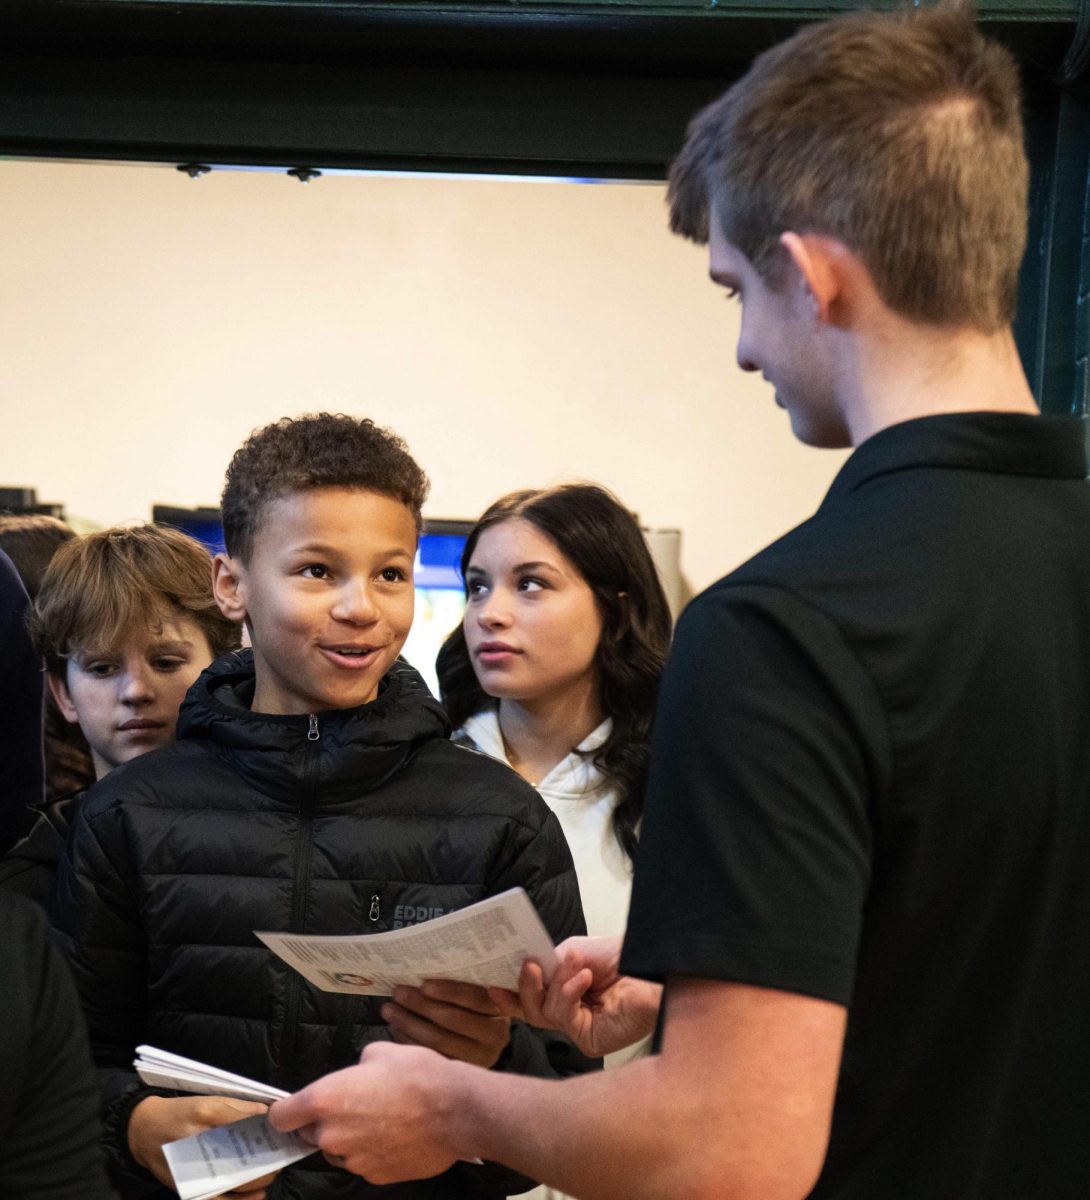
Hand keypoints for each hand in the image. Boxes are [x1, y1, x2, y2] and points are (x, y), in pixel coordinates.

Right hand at [128, 1095, 279, 1196]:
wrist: (142, 1132)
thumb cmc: (179, 1112)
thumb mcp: (205, 1100)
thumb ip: (236, 1106)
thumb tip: (265, 1111)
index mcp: (203, 1112)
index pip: (241, 1118)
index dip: (264, 1122)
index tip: (280, 1124)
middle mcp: (197, 1140)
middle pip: (240, 1153)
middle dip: (265, 1156)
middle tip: (280, 1154)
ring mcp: (191, 1167)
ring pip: (233, 1180)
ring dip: (258, 1179)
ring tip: (271, 1173)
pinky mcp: (186, 1188)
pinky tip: (257, 1194)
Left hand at [269, 1042, 461, 1183]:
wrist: (455, 1110)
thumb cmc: (417, 1074)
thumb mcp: (380, 1051)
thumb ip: (357, 1067)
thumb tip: (358, 1074)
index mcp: (325, 1099)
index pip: (281, 1117)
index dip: (287, 1111)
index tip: (294, 1108)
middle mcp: (332, 1134)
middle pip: (312, 1132)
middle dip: (328, 1120)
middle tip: (359, 1103)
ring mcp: (353, 1160)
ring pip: (340, 1149)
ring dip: (352, 1137)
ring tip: (385, 1118)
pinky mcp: (375, 1176)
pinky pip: (364, 1162)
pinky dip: (374, 1151)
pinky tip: (398, 1133)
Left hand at [382, 979, 510, 1067]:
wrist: (485, 1043)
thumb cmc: (477, 1008)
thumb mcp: (480, 994)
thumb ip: (465, 985)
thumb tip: (426, 968)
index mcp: (501, 1010)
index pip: (476, 998)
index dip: (450, 991)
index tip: (424, 984)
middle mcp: (495, 1037)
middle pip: (453, 1020)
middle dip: (421, 1005)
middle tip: (398, 992)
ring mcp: (478, 1060)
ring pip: (438, 1041)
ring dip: (409, 1023)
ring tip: (389, 1009)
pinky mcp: (460, 1073)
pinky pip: (430, 1057)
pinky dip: (409, 1041)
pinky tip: (396, 1029)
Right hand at [489, 935, 661, 1057]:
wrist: (649, 967)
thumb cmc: (620, 958)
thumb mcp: (573, 951)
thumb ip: (547, 963)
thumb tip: (525, 971)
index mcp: (566, 992)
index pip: (531, 1000)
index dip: (510, 994)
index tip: (492, 984)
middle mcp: (570, 1013)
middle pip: (531, 1011)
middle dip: (525, 987)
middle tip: (528, 966)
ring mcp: (579, 1028)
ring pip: (544, 1013)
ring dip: (558, 983)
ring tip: (576, 965)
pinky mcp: (588, 1041)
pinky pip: (563, 1018)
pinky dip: (569, 993)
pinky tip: (583, 978)